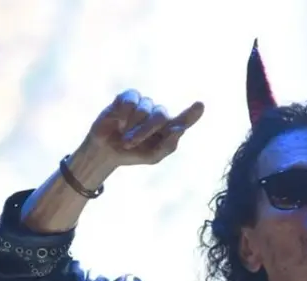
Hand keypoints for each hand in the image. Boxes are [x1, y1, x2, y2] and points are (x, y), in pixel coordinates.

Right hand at [84, 89, 204, 166]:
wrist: (106, 151)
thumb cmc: (132, 154)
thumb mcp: (152, 157)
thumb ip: (168, 146)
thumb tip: (179, 130)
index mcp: (168, 129)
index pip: (183, 120)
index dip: (192, 113)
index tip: (200, 105)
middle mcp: (158, 114)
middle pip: (160, 116)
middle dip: (144, 131)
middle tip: (129, 144)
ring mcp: (144, 104)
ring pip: (144, 109)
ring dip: (131, 126)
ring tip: (123, 136)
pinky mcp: (128, 97)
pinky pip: (130, 101)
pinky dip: (124, 115)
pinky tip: (118, 122)